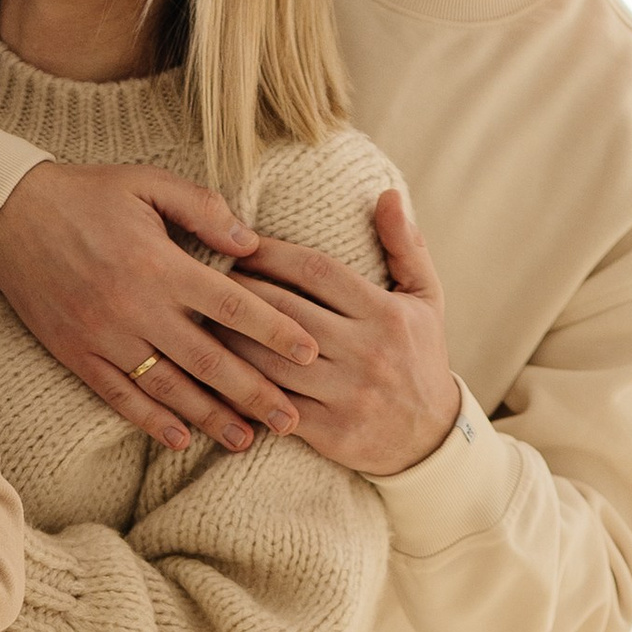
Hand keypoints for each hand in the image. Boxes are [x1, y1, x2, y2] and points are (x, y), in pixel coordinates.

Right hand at [0, 162, 320, 453]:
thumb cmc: (87, 194)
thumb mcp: (148, 182)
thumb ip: (204, 208)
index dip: (275, 331)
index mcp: (161, 265)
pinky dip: (151, 421)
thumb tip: (253, 243)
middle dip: (254, 393)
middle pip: (208, 360)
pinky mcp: (77, 354)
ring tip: (246, 441)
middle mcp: (136, 308)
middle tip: (292, 421)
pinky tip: (180, 439)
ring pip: (168, 388)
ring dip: (210, 418)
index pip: (233, 305)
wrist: (8, 215)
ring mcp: (105, 336)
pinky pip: (120, 397)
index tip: (311, 353)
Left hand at [212, 189, 461, 477]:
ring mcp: (348, 395)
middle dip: (241, 291)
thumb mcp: (426, 298)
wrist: (430, 436)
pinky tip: (215, 371)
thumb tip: (388, 195)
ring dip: (230, 338)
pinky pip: (274, 405)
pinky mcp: (331, 433)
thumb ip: (405, 246)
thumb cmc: (419, 354)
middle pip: (285, 312)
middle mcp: (367, 353)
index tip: (241, 245)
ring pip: (272, 360)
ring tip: (201, 317)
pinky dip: (241, 388)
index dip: (272, 255)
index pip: (316, 272)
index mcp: (385, 314)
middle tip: (206, 275)